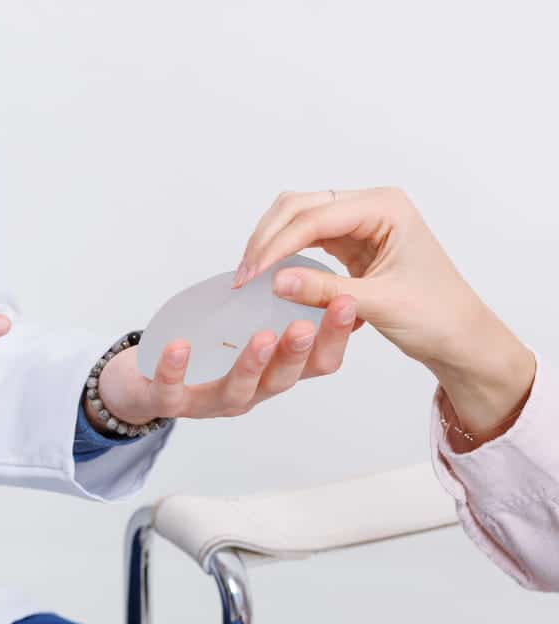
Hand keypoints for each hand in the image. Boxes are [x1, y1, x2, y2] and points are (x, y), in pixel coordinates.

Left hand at [87, 298, 357, 425]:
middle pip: (281, 380)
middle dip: (296, 352)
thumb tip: (317, 272)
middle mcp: (249, 392)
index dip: (334, 337)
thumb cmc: (204, 351)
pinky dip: (175, 368)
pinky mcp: (168, 402)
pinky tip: (179, 346)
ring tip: (262, 337)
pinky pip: (172, 390)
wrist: (145, 383)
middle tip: (305, 325)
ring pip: (237, 390)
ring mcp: (208, 401)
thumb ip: (276, 306)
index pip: (316, 363)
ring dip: (252, 363)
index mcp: (272, 374)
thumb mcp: (245, 327)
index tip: (348, 302)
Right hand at [234, 187, 534, 438]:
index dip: (276, 244)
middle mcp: (371, 206)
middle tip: (243, 275)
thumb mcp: (378, 304)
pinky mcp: (350, 241)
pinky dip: (284, 251)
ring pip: (297, 217)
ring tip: (250, 274)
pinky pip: (306, 236)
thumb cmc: (436, 316)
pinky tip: (269, 272)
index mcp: (385, 208)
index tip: (250, 274)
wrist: (459, 336)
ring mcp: (359, 221)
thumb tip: (273, 281)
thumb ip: (323, 291)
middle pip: (299, 206)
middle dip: (267, 238)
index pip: (314, 217)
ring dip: (271, 242)